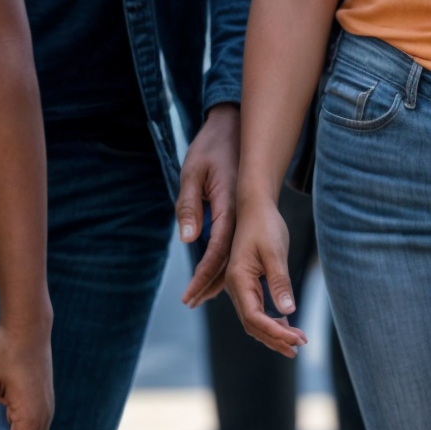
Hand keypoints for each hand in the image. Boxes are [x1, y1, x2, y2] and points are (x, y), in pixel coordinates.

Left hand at [177, 104, 238, 306]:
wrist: (233, 128)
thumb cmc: (210, 147)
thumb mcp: (192, 172)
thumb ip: (189, 205)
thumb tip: (188, 239)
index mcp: (229, 207)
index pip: (217, 249)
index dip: (204, 274)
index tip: (192, 294)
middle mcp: (239, 216)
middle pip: (227, 259)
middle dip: (208, 282)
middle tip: (191, 302)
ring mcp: (241, 215)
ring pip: (232, 253)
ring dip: (216, 276)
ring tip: (198, 296)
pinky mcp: (239, 212)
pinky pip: (232, 243)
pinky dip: (222, 261)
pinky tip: (214, 273)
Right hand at [222, 194, 306, 356]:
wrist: (255, 206)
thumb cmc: (264, 226)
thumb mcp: (275, 252)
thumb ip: (280, 282)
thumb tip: (288, 311)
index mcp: (239, 280)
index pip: (254, 318)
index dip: (275, 332)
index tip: (298, 339)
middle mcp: (236, 286)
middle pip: (252, 324)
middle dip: (275, 339)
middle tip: (299, 347)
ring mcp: (241, 285)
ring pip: (254, 319)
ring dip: (274, 333)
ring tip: (297, 341)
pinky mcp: (248, 282)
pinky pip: (257, 309)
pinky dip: (271, 321)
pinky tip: (287, 324)